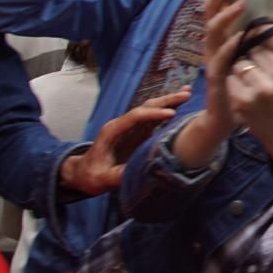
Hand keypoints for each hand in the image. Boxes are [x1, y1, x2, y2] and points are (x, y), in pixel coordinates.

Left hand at [59, 90, 190, 194]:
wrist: (84, 173)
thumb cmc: (91, 175)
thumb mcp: (102, 178)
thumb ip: (119, 175)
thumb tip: (142, 172)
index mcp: (112, 131)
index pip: (134, 117)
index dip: (153, 114)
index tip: (171, 114)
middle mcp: (122, 125)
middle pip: (145, 107)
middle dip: (165, 100)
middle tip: (186, 94)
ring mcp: (131, 128)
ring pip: (151, 109)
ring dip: (169, 101)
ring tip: (187, 93)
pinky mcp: (138, 133)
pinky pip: (154, 118)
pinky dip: (168, 110)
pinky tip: (181, 105)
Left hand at [218, 16, 272, 161]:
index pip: (269, 31)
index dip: (259, 30)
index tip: (255, 33)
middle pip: (251, 45)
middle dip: (250, 51)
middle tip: (257, 64)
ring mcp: (260, 87)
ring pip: (238, 61)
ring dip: (241, 67)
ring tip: (253, 79)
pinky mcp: (244, 100)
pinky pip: (231, 78)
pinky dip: (235, 82)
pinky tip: (247, 91)